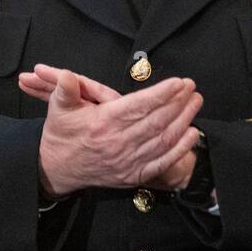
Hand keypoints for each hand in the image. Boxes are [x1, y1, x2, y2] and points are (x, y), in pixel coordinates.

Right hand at [18, 63, 202, 195]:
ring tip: (195, 102)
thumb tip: (67, 75)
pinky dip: (180, 149)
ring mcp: (127, 162)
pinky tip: (191, 134)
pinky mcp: (132, 175)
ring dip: (183, 120)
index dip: (161, 94)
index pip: (138, 106)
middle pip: (156, 121)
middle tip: (192, 86)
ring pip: (162, 140)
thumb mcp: (59, 108)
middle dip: (178, 102)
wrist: (56, 169)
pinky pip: (162, 163)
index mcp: (102, 123)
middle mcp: (117, 143)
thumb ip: (65, 89)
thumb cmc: (62, 134)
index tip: (179, 82)